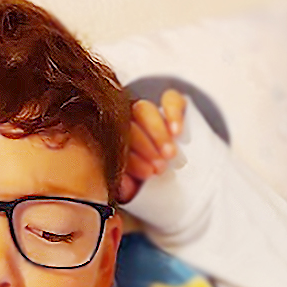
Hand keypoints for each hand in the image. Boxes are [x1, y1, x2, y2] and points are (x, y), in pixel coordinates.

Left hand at [118, 89, 186, 203]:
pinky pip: (169, 99)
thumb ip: (125, 187)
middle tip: (161, 168)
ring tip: (171, 154)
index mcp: (109, 141)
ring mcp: (145, 110)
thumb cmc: (145, 182)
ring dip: (157, 132)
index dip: (132, 159)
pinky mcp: (170, 102)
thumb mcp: (134, 188)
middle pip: (127, 125)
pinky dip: (173, 113)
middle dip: (145, 147)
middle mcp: (124, 121)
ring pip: (144, 109)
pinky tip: (177, 131)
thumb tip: (123, 185)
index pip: (114, 145)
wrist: (174, 171)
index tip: (148, 175)